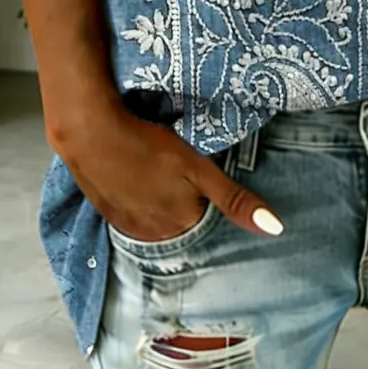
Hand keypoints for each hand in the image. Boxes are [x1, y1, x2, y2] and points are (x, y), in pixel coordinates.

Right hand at [51, 98, 283, 241]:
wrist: (92, 133)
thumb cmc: (150, 146)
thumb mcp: (198, 169)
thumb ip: (234, 200)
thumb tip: (275, 229)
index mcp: (182, 225)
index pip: (207, 218)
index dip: (206, 195)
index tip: (198, 175)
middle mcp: (156, 235)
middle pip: (182, 222)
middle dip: (184, 201)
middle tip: (177, 169)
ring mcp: (130, 227)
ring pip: (157, 220)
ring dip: (160, 203)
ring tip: (157, 172)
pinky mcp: (109, 214)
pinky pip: (134, 215)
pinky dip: (139, 200)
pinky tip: (137, 178)